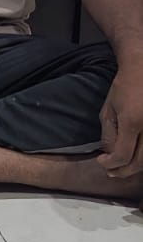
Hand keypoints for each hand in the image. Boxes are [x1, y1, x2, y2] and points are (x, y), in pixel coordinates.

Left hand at [98, 62, 142, 177]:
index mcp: (132, 121)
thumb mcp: (108, 110)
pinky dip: (142, 156)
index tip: (101, 161)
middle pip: (139, 162)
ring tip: (123, 167)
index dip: (110, 163)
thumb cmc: (123, 88)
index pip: (122, 155)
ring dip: (135, 167)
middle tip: (112, 172)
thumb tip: (110, 154)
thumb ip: (109, 135)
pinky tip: (134, 156)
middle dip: (123, 171)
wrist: (142, 69)